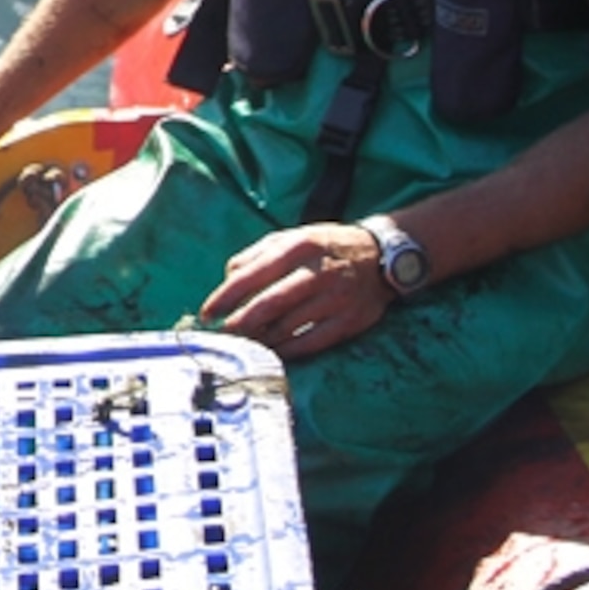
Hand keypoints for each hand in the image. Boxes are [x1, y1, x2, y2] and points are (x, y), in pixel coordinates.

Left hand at [197, 222, 389, 360]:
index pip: (253, 274)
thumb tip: (227, 277)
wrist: (382, 256)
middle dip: (240, 322)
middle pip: (270, 304)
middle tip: (222, 334)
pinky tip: (271, 352)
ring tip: (242, 343)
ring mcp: (337, 299)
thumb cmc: (325, 247)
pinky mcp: (350, 322)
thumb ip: (257, 254)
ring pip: (289, 327)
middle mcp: (318, 272)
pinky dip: (288, 351)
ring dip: (260, 339)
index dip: (225, 297)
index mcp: (299, 247)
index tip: (206, 313)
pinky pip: (312, 343)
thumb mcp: (292, 237)